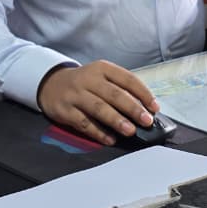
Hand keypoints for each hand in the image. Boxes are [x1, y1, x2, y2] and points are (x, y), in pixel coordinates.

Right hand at [37, 61, 158, 145]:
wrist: (51, 84)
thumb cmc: (85, 83)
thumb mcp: (101, 77)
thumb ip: (120, 89)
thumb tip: (144, 109)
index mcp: (102, 68)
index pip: (127, 79)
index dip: (143, 93)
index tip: (154, 107)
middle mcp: (88, 79)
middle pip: (114, 94)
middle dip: (132, 108)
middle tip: (146, 121)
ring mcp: (75, 95)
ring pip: (99, 108)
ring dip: (116, 120)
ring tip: (130, 130)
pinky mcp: (65, 110)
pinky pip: (84, 123)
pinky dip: (98, 132)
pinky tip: (110, 139)